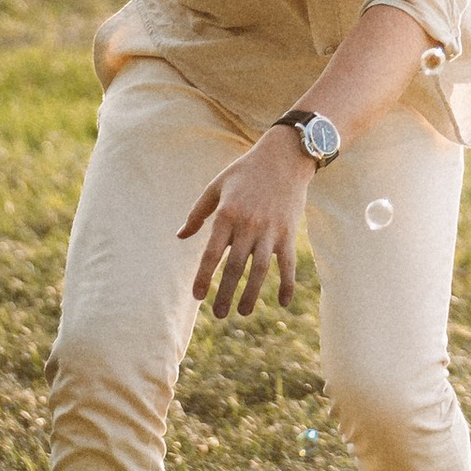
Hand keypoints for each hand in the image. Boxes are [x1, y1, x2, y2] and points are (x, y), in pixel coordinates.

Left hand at [181, 136, 311, 316]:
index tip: (197, 296)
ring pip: (260, 270)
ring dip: (251, 294)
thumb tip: (181, 236)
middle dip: (225, 293)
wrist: (285, 156)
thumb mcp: (217, 186)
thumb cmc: (246, 171)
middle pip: (234, 268)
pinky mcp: (289, 232)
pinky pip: (288, 264)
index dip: (203, 277)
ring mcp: (271, 230)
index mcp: (227, 214)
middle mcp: (248, 225)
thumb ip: (197, 213)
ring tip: (242, 311)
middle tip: (218, 314)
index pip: (212, 254)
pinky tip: (283, 302)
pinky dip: (288, 284)